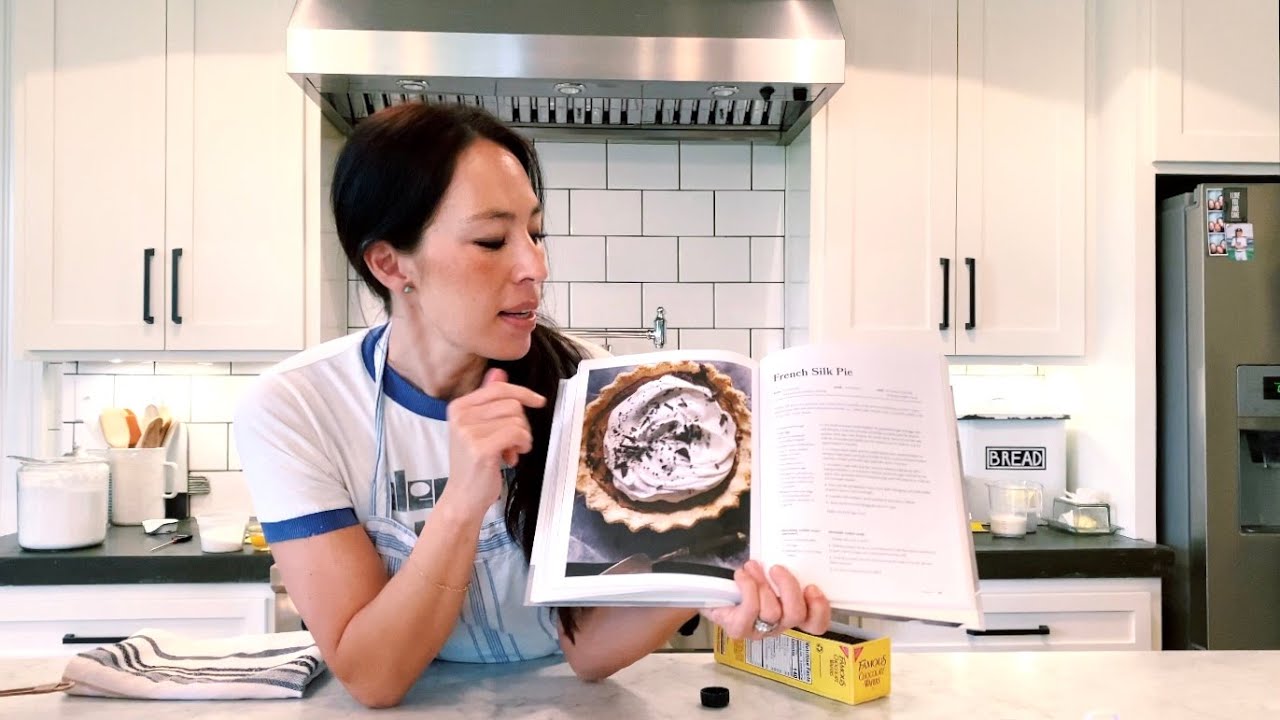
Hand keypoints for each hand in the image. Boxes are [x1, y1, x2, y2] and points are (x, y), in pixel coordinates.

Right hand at [442, 368, 544, 517]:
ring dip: (523, 437)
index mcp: (458, 407)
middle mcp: (460, 416)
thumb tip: (498, 372)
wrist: (463, 497)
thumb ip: (488, 400)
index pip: (498, 388)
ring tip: (511, 451)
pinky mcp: (480, 448)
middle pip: (511, 403)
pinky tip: (512, 457)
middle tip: (515, 442)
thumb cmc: (475, 464)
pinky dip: (522, 445)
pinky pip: (517, 433)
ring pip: (517, 419)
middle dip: (522, 423)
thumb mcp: (479, 428)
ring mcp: (468, 432)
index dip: (522, 392)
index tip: (538, 401)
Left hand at [701, 561, 831, 639]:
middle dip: (788, 588)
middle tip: (776, 568)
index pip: (815, 623)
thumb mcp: (767, 571)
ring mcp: (759, 630)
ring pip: (772, 612)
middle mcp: (778, 624)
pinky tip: (741, 575)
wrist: (711, 588)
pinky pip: (750, 611)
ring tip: (752, 567)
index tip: (812, 587)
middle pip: (796, 615)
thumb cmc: (744, 578)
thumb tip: (790, 550)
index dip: (820, 609)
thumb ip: (782, 568)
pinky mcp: (740, 629)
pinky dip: (747, 588)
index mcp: (790, 611)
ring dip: (762, 584)